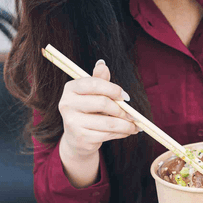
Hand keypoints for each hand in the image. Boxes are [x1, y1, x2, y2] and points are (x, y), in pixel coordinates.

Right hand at [57, 59, 140, 185]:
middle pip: (103, 103)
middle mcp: (67, 104)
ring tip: (135, 125)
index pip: (94, 83)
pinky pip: (108, 134)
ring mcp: (72, 122)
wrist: (76, 138)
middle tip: (133, 114)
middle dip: (122, 109)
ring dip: (126, 124)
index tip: (126, 96)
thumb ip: (99, 80)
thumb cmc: (88, 111)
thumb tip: (102, 64)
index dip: (113, 89)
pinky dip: (122, 133)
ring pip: (109, 122)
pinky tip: (127, 132)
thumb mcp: (92, 93)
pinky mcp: (81, 138)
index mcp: (70, 88)